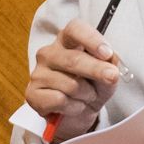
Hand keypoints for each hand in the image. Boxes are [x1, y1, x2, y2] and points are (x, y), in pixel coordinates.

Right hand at [26, 19, 121, 141]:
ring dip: (87, 95)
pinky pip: (59, 100)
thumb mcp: (108, 73)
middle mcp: (48, 53)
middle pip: (73, 59)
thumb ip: (111, 63)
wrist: (79, 113)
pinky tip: (73, 106)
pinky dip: (74, 107)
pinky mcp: (32, 94)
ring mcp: (38, 73)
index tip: (107, 53)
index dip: (92, 40)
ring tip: (87, 96)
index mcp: (67, 40)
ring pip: (70, 84)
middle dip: (96, 70)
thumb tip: (110, 58)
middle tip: (112, 77)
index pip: (75, 30)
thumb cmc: (93, 86)